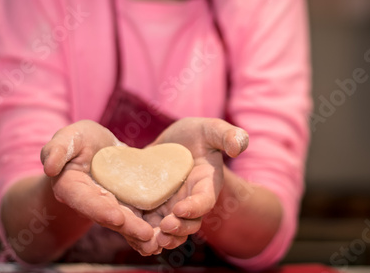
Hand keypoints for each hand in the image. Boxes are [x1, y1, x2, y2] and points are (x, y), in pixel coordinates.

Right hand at [40, 120, 160, 254]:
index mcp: (72, 188)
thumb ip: (57, 149)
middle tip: (146, 234)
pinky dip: (149, 225)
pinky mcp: (125, 204)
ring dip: (140, 232)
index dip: (99, 209)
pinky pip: (136, 216)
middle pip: (109, 215)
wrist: (96, 148)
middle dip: (127, 226)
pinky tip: (165, 234)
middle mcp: (90, 202)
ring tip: (159, 240)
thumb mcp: (68, 137)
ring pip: (125, 221)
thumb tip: (49, 167)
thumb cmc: (78, 141)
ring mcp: (109, 205)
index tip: (115, 217)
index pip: (84, 200)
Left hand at [143, 118, 248, 249]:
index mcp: (206, 185)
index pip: (204, 201)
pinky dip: (140, 232)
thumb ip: (228, 135)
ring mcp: (170, 206)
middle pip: (188, 223)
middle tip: (164, 227)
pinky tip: (129, 234)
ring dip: (159, 238)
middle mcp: (189, 201)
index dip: (194, 208)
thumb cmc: (198, 134)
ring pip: (168, 230)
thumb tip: (240, 145)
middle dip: (177, 229)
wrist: (175, 142)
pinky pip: (147, 224)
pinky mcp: (151, 205)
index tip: (180, 209)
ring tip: (148, 241)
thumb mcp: (212, 130)